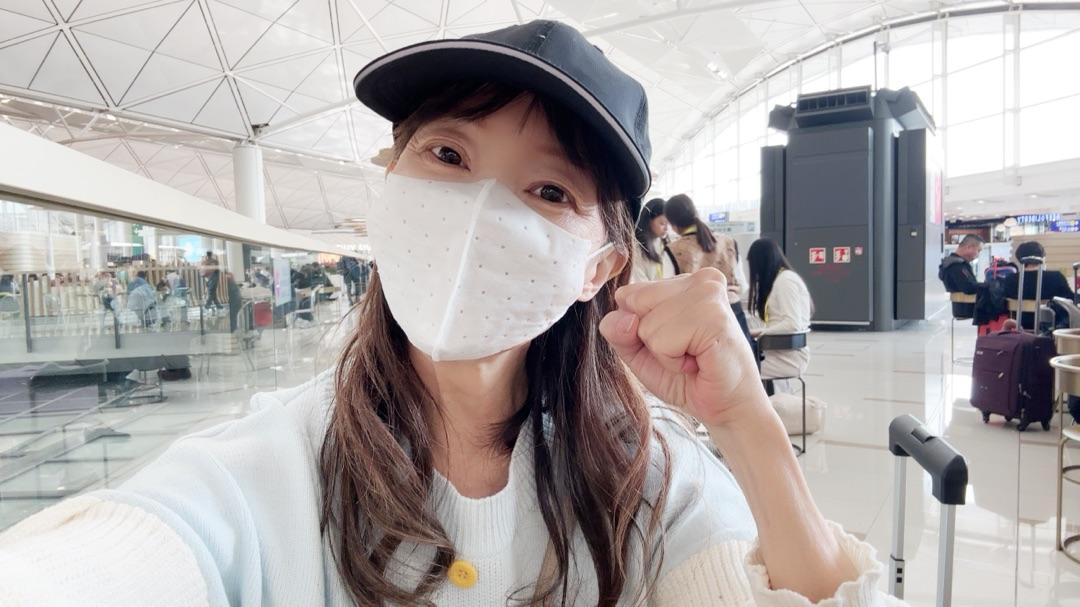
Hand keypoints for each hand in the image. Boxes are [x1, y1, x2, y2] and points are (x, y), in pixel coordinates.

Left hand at [599, 268, 768, 426]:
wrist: (726, 408)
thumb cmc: (689, 378)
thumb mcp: (640, 353)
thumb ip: (619, 333)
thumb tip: (622, 318)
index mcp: (683, 282)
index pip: (628, 294)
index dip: (639, 328)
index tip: (672, 342)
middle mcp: (699, 280)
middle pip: (634, 302)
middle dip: (650, 338)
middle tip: (684, 351)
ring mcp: (708, 295)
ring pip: (646, 324)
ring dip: (665, 353)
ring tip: (693, 357)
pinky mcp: (713, 317)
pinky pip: (662, 341)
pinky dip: (674, 361)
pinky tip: (699, 361)